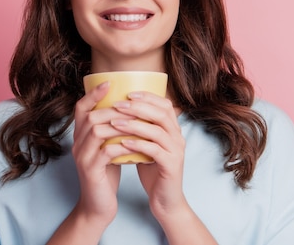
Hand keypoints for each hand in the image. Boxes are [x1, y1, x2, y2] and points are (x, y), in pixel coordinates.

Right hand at [71, 82, 134, 225]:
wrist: (98, 206)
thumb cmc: (107, 173)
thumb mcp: (108, 147)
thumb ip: (113, 130)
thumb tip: (131, 108)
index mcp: (81, 136)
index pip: (81, 108)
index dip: (93, 94)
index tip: (108, 82)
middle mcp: (77, 144)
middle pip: (90, 116)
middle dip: (113, 109)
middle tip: (132, 106)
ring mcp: (82, 157)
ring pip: (96, 131)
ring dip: (119, 125)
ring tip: (137, 123)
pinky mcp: (90, 171)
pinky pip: (105, 152)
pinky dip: (121, 146)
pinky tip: (134, 145)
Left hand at [111, 92, 187, 219]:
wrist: (165, 200)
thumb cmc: (153, 171)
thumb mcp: (147, 145)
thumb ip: (141, 129)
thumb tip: (120, 111)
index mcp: (173, 129)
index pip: (165, 104)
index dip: (147, 96)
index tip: (127, 93)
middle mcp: (178, 137)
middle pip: (161, 114)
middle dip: (138, 107)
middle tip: (117, 105)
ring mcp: (176, 151)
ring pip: (157, 131)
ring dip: (135, 124)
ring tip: (115, 123)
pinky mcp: (171, 166)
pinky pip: (155, 150)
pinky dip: (139, 144)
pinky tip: (124, 143)